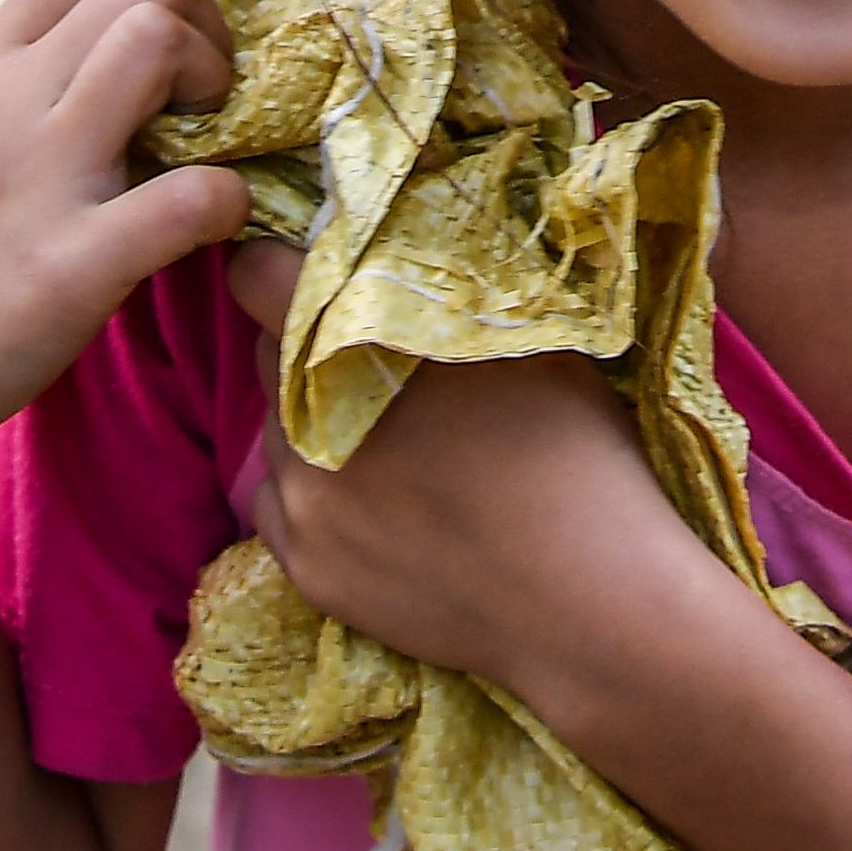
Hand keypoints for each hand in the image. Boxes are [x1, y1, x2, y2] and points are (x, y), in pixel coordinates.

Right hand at [0, 0, 243, 497]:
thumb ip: (9, 80)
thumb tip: (86, 41)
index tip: (164, 53)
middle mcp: (8, 98)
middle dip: (206, 26)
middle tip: (200, 104)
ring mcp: (39, 176)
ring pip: (158, 42)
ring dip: (219, 88)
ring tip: (201, 149)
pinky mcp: (70, 264)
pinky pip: (189, 197)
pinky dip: (225, 205)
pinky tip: (207, 230)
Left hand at [224, 245, 717, 697]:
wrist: (593, 600)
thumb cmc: (578, 454)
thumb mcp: (524, 338)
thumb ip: (440, 294)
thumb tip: (390, 250)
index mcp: (358, 350)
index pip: (258, 278)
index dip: (280, 268)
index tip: (307, 273)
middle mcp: (309, 421)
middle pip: (268, 353)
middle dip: (308, 346)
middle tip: (378, 364)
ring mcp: (303, 504)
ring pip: (276, 432)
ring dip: (314, 423)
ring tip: (396, 446)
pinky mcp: (308, 570)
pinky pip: (281, 508)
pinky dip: (317, 498)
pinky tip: (384, 507)